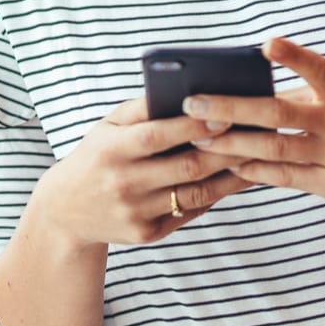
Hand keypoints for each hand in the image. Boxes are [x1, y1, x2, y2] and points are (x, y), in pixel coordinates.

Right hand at [34, 95, 254, 247]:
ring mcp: (136, 213)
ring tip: (257, 157)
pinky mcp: (148, 234)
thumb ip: (141, 109)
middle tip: (258, 134)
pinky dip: (216, 195)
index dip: (193, 126)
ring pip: (197, 193)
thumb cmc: (96, 157)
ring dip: (232, 176)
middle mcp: (123, 183)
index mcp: (111, 150)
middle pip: (186, 167)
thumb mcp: (106, 127)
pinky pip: (190, 212)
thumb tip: (186, 91)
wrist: (66, 211)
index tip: (225, 114)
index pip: (157, 135)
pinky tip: (236, 180)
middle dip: (226, 150)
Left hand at [187, 37, 324, 216]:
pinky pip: (286, 177)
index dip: (294, 56)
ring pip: (275, 148)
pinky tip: (230, 163)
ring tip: (198, 137)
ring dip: (232, 143)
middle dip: (231, 108)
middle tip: (193, 103)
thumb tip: (247, 90)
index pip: (319, 69)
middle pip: (279, 113)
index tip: (267, 44)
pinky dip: (254, 169)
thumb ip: (308, 94)